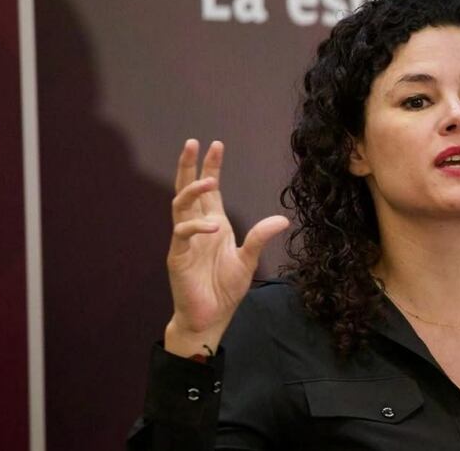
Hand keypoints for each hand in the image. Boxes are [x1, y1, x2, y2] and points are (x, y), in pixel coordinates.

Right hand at [164, 139, 288, 356]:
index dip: (211, 167)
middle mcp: (198, 227)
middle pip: (187, 189)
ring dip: (192, 190)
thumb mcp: (248, 260)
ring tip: (208, 180)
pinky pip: (182, 233)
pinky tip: (213, 227)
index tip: (216, 145)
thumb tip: (282, 219)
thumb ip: (260, 238)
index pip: (210, 190)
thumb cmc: (225, 290)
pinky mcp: (178, 256)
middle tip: (193, 143)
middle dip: (189, 166)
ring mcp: (185, 241)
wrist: (210, 317)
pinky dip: (196, 226)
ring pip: (180, 205)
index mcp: (214, 224)